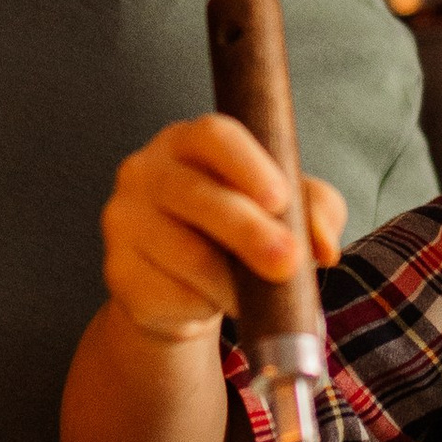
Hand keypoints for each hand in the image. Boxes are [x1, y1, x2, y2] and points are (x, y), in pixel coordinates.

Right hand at [100, 116, 344, 343]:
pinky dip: (201, 306)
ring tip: (255, 298)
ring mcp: (123, 220)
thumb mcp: (284, 213)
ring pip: (184, 253)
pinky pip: (166, 292)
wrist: (182, 289)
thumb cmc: (236, 235)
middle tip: (287, 262)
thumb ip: (315, 213)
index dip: (247, 164)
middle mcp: (145, 172)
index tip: (280, 199)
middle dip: (248, 232)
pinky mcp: (117, 270)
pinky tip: (211, 304)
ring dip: (230, 282)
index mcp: (187, 142)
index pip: (213, 136)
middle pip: (195, 195)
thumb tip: (324, 246)